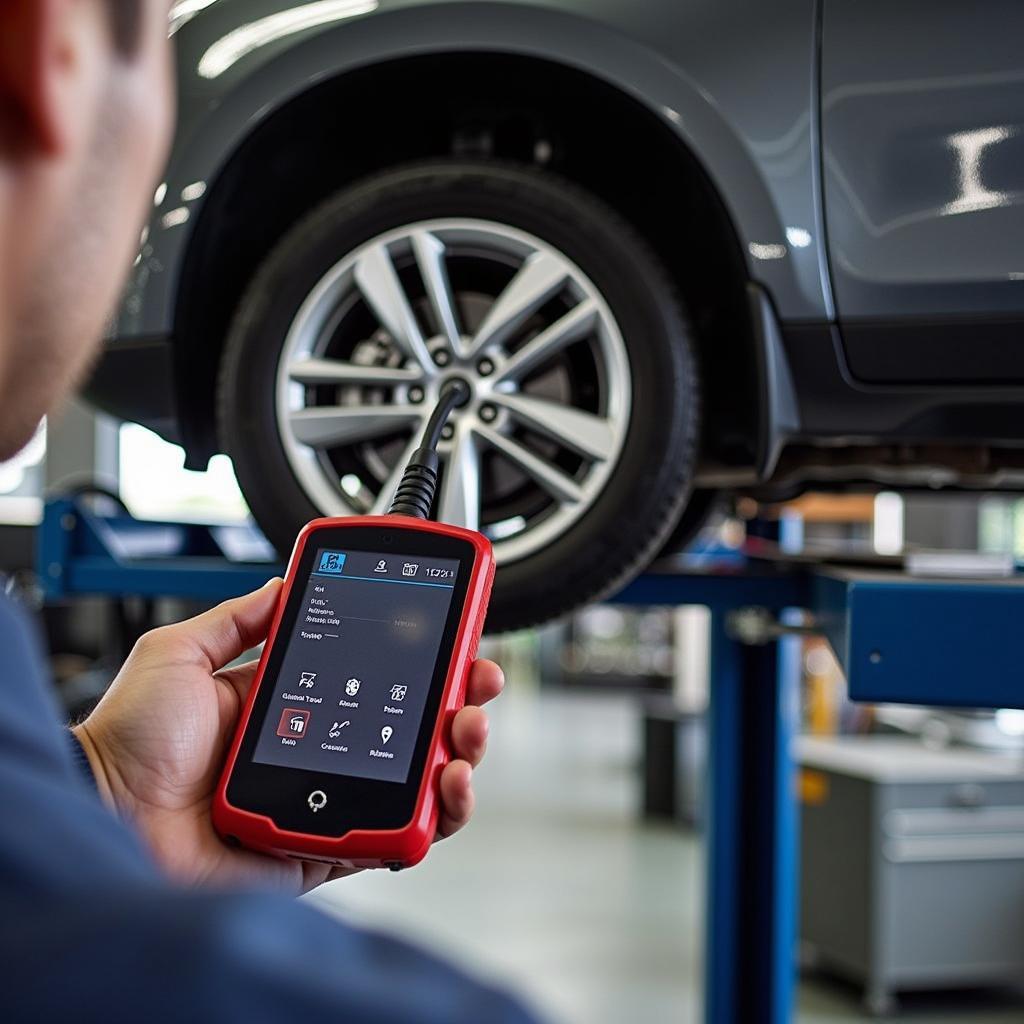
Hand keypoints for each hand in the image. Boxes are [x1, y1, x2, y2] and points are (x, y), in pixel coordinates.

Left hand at [73, 579, 502, 892]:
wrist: (105, 814)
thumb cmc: (128, 741)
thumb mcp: (180, 653)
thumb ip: (236, 618)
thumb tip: (284, 584)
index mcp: (291, 705)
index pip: (373, 678)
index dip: (419, 659)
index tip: (452, 635)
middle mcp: (317, 751)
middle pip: (408, 727)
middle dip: (458, 701)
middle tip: (477, 681)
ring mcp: (326, 800)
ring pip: (414, 780)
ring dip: (458, 754)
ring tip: (466, 733)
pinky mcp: (327, 850)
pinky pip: (393, 836)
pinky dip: (432, 817)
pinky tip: (446, 787)